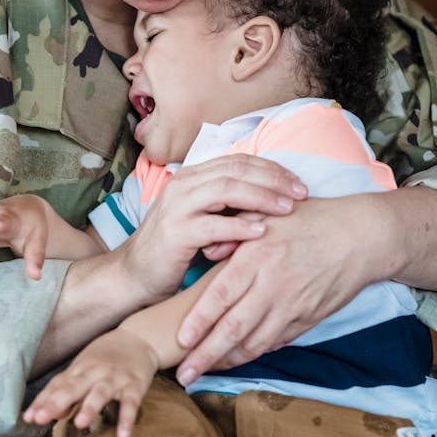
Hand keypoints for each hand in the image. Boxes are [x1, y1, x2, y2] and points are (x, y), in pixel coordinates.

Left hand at [23, 329, 159, 436]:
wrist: (139, 337)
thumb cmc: (106, 357)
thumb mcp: (84, 368)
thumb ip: (67, 390)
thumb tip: (51, 413)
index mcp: (79, 369)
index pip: (57, 386)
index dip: (43, 401)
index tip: (29, 417)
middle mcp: (94, 372)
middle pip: (73, 387)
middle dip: (56, 402)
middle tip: (42, 418)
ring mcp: (115, 378)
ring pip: (100, 393)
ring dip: (89, 408)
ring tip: (79, 423)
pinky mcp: (135, 385)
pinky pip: (131, 403)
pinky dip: (127, 418)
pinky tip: (123, 434)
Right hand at [119, 153, 306, 300]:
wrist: (134, 275)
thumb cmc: (175, 248)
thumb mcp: (202, 217)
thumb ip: (227, 204)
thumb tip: (272, 196)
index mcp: (192, 177)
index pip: (237, 161)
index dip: (271, 169)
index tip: (297, 183)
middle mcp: (183, 185)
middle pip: (235, 170)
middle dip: (273, 179)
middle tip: (301, 193)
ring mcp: (177, 207)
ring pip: (225, 190)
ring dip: (261, 197)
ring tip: (287, 208)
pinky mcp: (175, 233)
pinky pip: (212, 225)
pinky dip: (239, 226)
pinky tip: (261, 231)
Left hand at [174, 194, 383, 383]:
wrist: (363, 237)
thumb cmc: (313, 219)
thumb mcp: (271, 213)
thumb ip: (237, 229)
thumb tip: (207, 248)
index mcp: (258, 256)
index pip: (221, 295)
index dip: (199, 321)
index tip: (180, 340)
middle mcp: (273, 285)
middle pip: (233, 329)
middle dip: (205, 355)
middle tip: (183, 375)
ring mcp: (293, 306)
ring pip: (255, 343)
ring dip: (228, 361)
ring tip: (205, 371)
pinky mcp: (308, 318)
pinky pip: (277, 342)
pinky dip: (255, 353)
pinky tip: (238, 358)